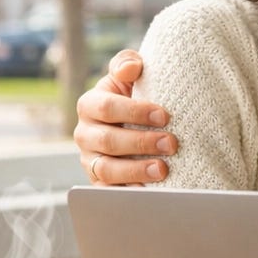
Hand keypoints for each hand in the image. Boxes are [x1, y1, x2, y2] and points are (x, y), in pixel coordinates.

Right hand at [74, 49, 175, 185]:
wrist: (139, 123)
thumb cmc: (136, 95)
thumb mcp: (130, 76)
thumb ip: (127, 63)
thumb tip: (131, 67)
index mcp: (91, 105)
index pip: (106, 108)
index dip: (135, 112)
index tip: (165, 116)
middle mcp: (85, 134)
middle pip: (108, 141)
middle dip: (141, 143)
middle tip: (172, 144)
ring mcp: (90, 160)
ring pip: (106, 169)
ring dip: (136, 171)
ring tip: (163, 170)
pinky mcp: (100, 183)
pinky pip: (110, 193)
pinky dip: (129, 193)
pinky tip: (151, 193)